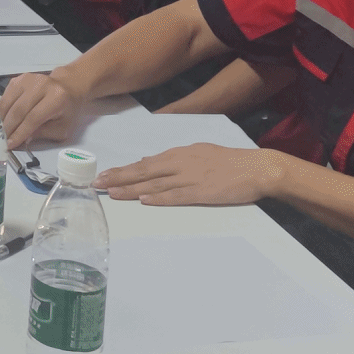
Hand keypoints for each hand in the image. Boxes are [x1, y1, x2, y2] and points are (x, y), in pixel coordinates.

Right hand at [0, 71, 80, 149]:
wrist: (68, 88)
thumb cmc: (66, 110)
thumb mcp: (62, 128)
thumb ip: (43, 134)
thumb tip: (24, 138)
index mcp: (57, 98)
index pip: (33, 118)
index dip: (20, 133)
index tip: (11, 143)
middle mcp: (41, 85)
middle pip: (18, 110)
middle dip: (9, 127)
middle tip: (5, 138)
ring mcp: (28, 79)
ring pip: (8, 102)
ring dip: (3, 119)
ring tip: (5, 129)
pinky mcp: (19, 78)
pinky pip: (4, 96)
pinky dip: (3, 109)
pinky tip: (7, 117)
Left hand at [97, 144, 288, 207]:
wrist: (256, 168)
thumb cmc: (228, 161)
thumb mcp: (196, 152)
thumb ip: (171, 159)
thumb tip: (147, 161)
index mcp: (179, 154)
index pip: (144, 163)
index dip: (123, 170)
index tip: (104, 175)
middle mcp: (180, 163)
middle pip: (144, 172)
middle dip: (119, 178)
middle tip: (97, 184)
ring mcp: (191, 178)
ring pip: (155, 184)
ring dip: (132, 189)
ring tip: (112, 194)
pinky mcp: (202, 192)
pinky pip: (177, 195)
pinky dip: (160, 198)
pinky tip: (144, 201)